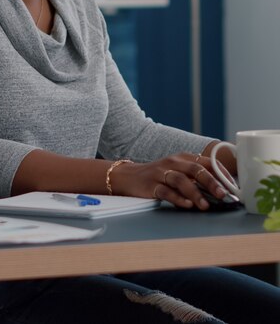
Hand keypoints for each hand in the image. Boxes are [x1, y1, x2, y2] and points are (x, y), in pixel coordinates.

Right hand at [110, 153, 229, 210]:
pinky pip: (166, 191)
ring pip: (181, 180)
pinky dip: (177, 198)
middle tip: (223, 195)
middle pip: (196, 169)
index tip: (233, 186)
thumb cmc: (160, 175)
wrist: (129, 176)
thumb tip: (222, 191)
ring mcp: (162, 173)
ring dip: (195, 193)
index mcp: (184, 157)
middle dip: (211, 182)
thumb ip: (197, 178)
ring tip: (205, 206)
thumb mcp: (179, 170)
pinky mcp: (151, 185)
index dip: (221, 173)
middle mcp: (174, 162)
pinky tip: (186, 205)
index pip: (207, 162)